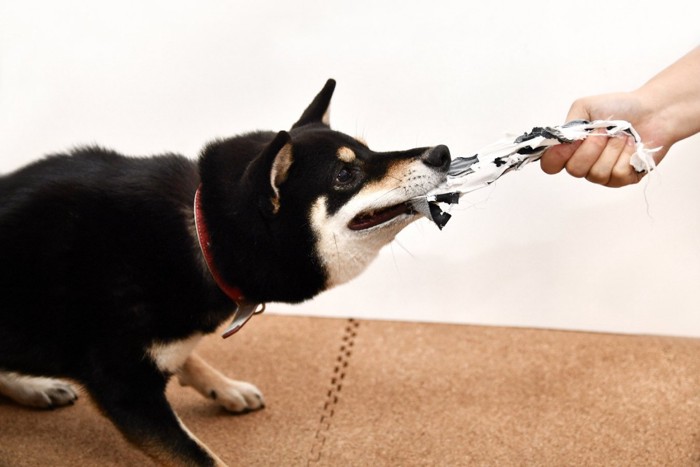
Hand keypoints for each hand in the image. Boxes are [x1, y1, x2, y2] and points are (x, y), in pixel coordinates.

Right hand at [540, 91, 671, 186]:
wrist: (653, 111)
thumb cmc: (619, 108)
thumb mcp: (585, 107)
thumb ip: (567, 124)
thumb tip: (559, 142)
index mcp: (570, 149)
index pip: (550, 165)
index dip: (555, 157)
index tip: (570, 141)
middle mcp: (583, 164)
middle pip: (574, 170)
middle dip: (591, 147)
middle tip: (604, 131)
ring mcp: (602, 174)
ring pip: (596, 173)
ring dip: (611, 149)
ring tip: (622, 136)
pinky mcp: (622, 179)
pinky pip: (617, 174)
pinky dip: (626, 155)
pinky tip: (632, 146)